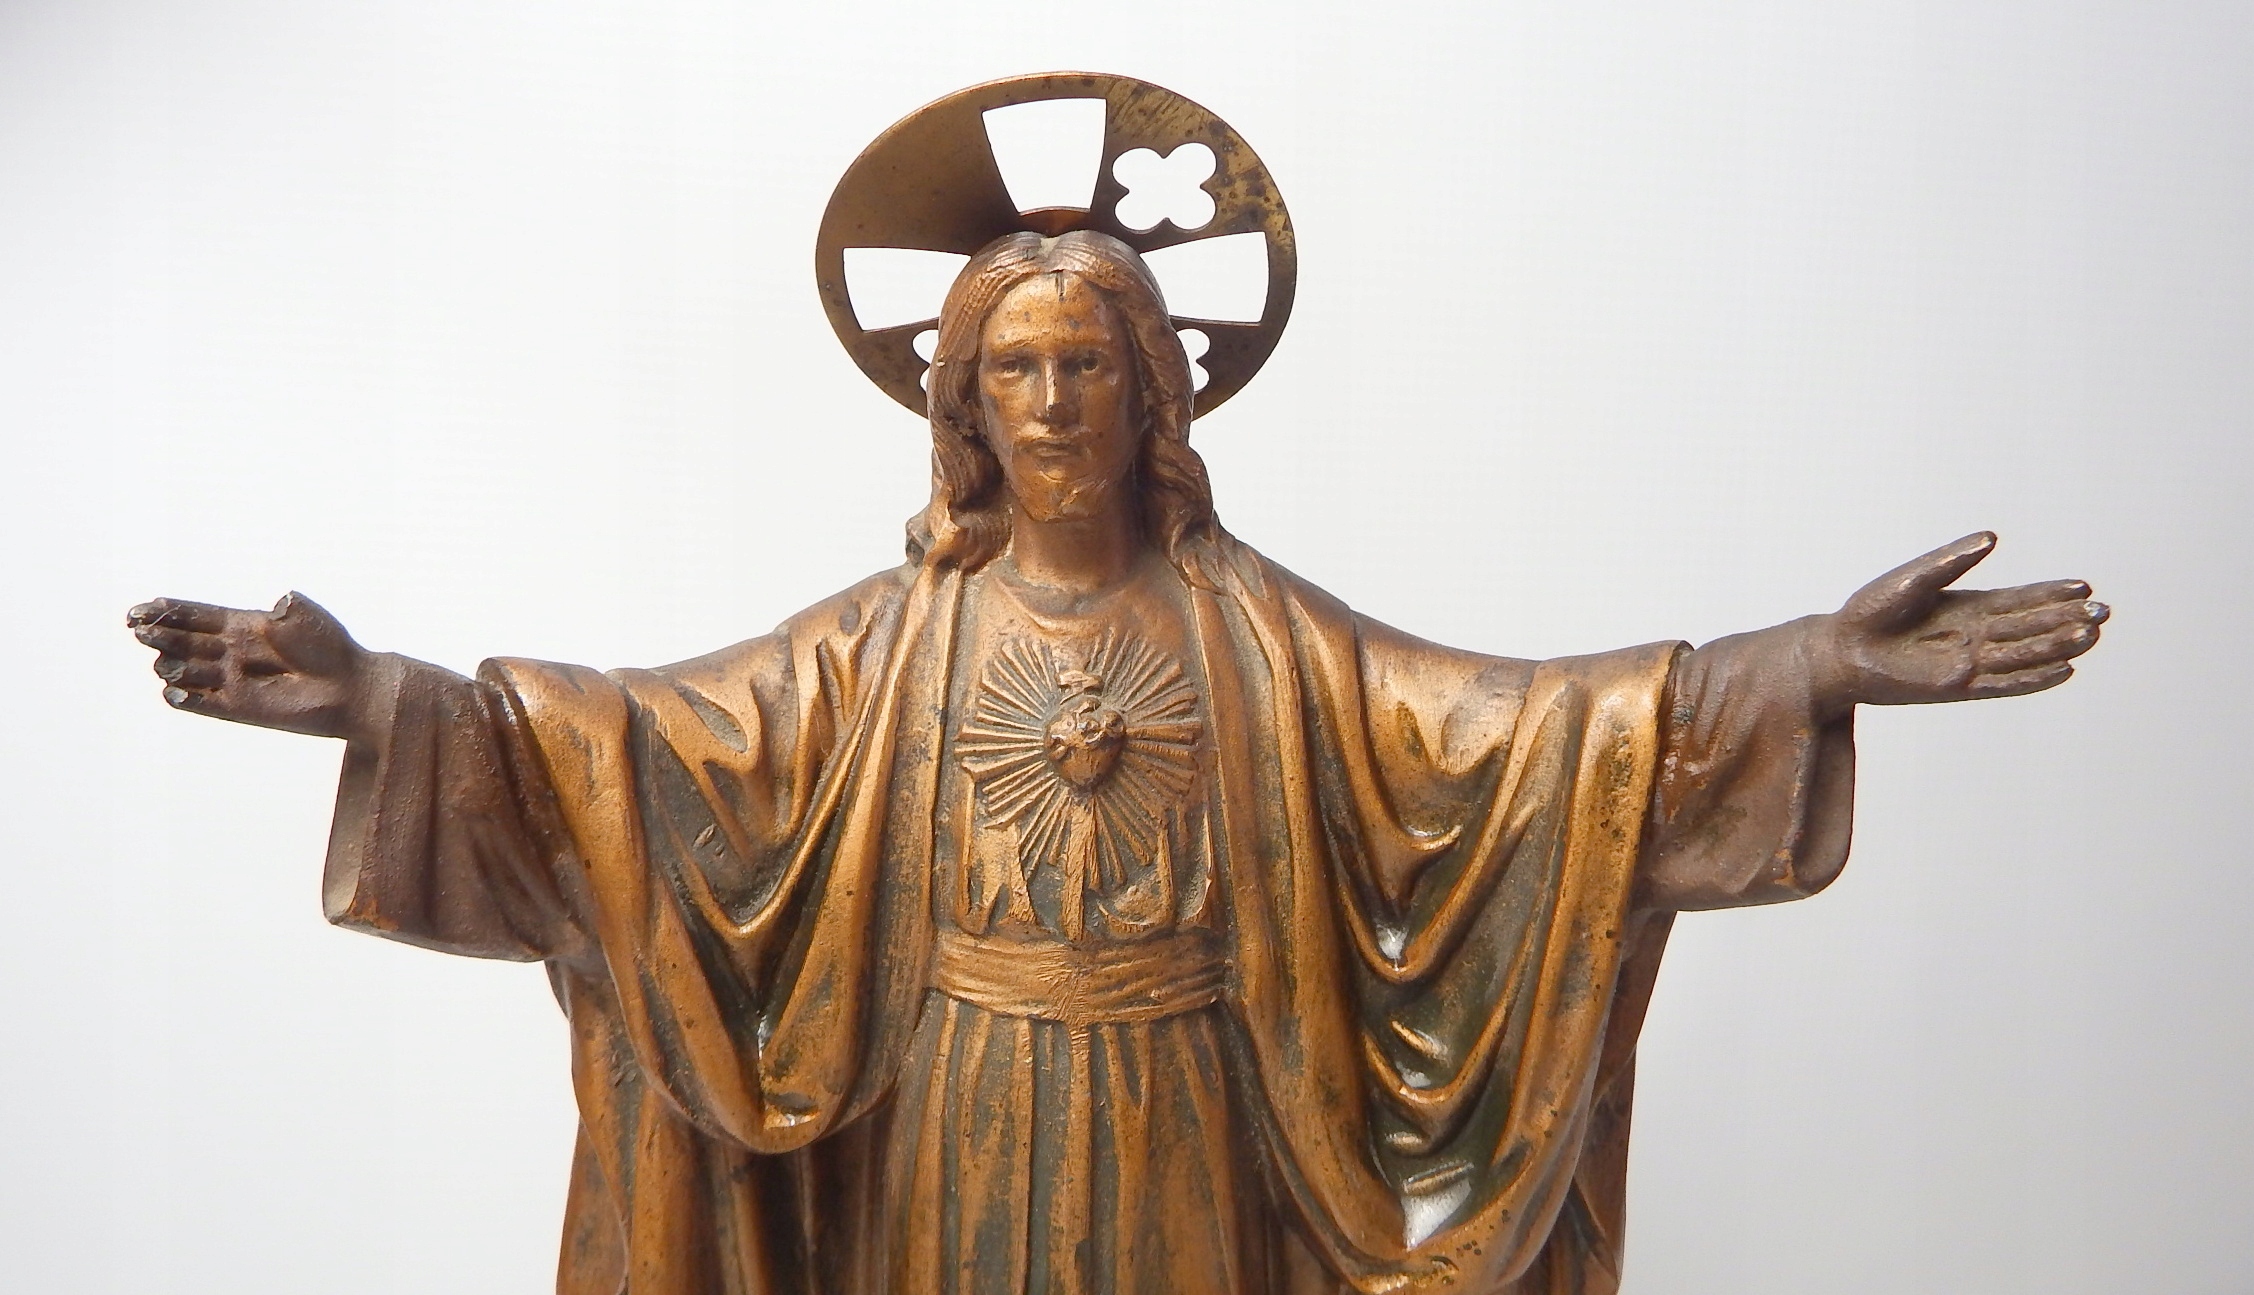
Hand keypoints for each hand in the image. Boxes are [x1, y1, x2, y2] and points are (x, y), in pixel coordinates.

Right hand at [126, 592, 372, 738]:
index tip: (140, 609)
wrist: (350, 689)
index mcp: (244, 625)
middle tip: (142, 632)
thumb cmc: (333, 650)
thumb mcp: (310, 620)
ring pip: (188, 672)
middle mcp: (232, 651)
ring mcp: (233, 680)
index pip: (197, 616)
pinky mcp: (239, 708)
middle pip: (185, 641)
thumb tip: (279, 604)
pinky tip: (175, 693)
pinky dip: (187, 699)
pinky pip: (203, 704)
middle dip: (161, 635)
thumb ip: (291, 611)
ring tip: (169, 664)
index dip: (168, 612)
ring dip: (172, 667)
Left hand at [1813, 531, 2106, 713]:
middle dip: (2066, 619)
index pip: (2020, 600)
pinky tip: (2066, 669)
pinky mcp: (1957, 685)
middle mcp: (1974, 634)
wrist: (1839, 650)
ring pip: (2024, 653)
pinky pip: (2004, 682)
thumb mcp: (1913, 578)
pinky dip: (2035, 677)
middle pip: (2031, 626)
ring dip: (2058, 645)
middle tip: (2103, 611)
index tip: (2085, 586)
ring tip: (2093, 634)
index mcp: (1967, 607)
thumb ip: (1952, 560)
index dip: (2051, 593)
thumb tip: (1992, 537)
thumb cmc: (1870, 612)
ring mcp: (1968, 661)